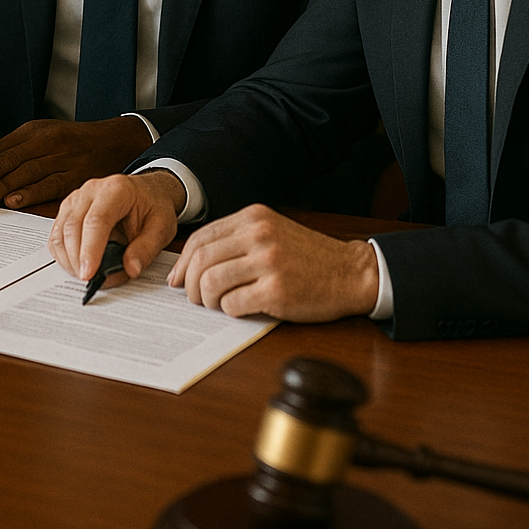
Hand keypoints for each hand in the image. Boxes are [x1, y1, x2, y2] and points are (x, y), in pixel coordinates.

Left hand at [0, 116, 152, 208]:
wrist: (114, 142)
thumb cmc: (75, 141)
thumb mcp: (45, 134)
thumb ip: (18, 149)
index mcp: (36, 130)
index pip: (2, 147)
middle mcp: (48, 142)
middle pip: (12, 159)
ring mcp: (62, 159)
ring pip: (27, 173)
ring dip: (4, 187)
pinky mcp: (75, 176)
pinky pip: (49, 186)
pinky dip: (30, 194)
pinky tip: (15, 202)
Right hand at [48, 169, 184, 287]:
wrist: (148, 192)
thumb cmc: (153, 207)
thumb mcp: (162, 228)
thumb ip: (146, 249)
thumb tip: (131, 269)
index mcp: (116, 190)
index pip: (96, 220)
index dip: (90, 250)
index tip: (89, 274)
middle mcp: (91, 190)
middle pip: (72, 227)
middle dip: (77, 260)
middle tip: (91, 282)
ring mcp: (76, 199)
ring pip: (60, 232)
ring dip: (69, 260)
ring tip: (88, 275)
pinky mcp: (68, 210)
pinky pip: (56, 235)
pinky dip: (63, 255)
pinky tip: (78, 265)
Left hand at [167, 205, 379, 320]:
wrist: (351, 272)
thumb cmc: (308, 257)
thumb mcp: (271, 233)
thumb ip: (236, 240)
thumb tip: (191, 265)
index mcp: (253, 218)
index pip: (201, 238)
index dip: (183, 262)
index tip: (177, 279)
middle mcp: (259, 235)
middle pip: (201, 260)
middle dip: (189, 284)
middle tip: (193, 298)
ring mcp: (268, 263)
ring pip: (211, 283)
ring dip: (207, 300)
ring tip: (216, 305)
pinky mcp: (277, 291)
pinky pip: (233, 304)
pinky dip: (229, 310)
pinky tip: (240, 308)